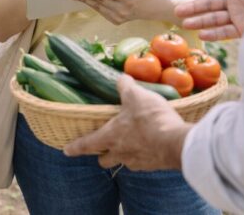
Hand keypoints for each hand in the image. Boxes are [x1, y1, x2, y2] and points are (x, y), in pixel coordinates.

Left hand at [64, 75, 190, 170]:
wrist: (176, 143)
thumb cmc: (151, 119)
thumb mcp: (136, 96)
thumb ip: (126, 86)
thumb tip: (121, 78)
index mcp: (110, 136)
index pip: (86, 144)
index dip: (75, 147)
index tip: (66, 151)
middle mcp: (120, 153)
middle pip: (103, 160)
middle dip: (102, 155)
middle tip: (104, 146)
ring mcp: (137, 162)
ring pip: (123, 162)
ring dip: (124, 155)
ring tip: (131, 144)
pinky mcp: (152, 166)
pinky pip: (142, 162)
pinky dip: (143, 155)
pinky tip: (151, 145)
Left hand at [72, 0, 173, 24]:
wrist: (156, 11)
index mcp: (129, 0)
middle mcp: (122, 10)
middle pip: (100, 0)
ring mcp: (119, 17)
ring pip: (99, 7)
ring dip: (86, 1)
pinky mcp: (117, 21)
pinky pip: (102, 12)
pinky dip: (93, 6)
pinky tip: (85, 0)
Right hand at [176, 0, 243, 39]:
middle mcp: (237, 1)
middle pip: (211, 4)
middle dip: (194, 7)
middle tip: (178, 11)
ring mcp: (240, 16)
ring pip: (215, 18)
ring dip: (200, 21)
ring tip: (185, 23)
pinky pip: (226, 31)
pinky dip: (214, 33)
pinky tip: (202, 34)